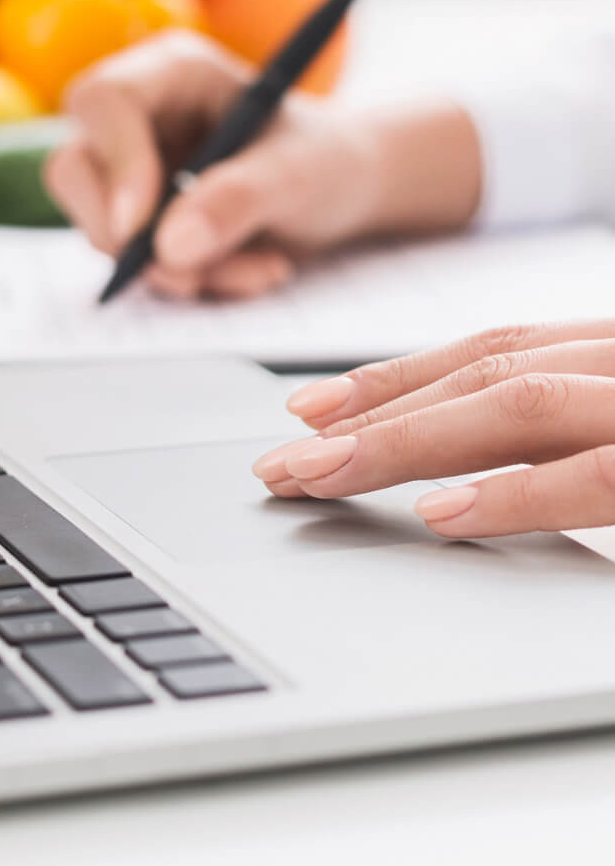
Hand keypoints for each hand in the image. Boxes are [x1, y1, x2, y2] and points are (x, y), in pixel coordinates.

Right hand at [44, 30, 481, 299]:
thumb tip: (170, 247)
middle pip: (74, 169)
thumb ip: (239, 198)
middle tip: (187, 276)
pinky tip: (248, 272)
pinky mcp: (137, 221)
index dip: (115, 164)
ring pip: (100, 228)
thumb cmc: (326, 159)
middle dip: (122, 234)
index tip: (140, 229)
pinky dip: (188, 282)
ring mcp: (129, 172)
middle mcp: (137, 117)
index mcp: (171, 72)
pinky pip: (133, 264)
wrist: (343, 192)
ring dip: (174, 271)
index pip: (104, 102)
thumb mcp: (301, 173)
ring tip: (259, 269)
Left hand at [254, 319, 614, 536]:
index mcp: (613, 352)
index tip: (309, 409)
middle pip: (481, 376)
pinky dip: (511, 493)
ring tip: (322, 474)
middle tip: (284, 461)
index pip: (490, 352)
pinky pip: (592, 475)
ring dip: (406, 441)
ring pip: (515, 408)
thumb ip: (571, 429)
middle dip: (370, 417)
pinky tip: (439, 514)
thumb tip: (468, 465)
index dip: (392, 380)